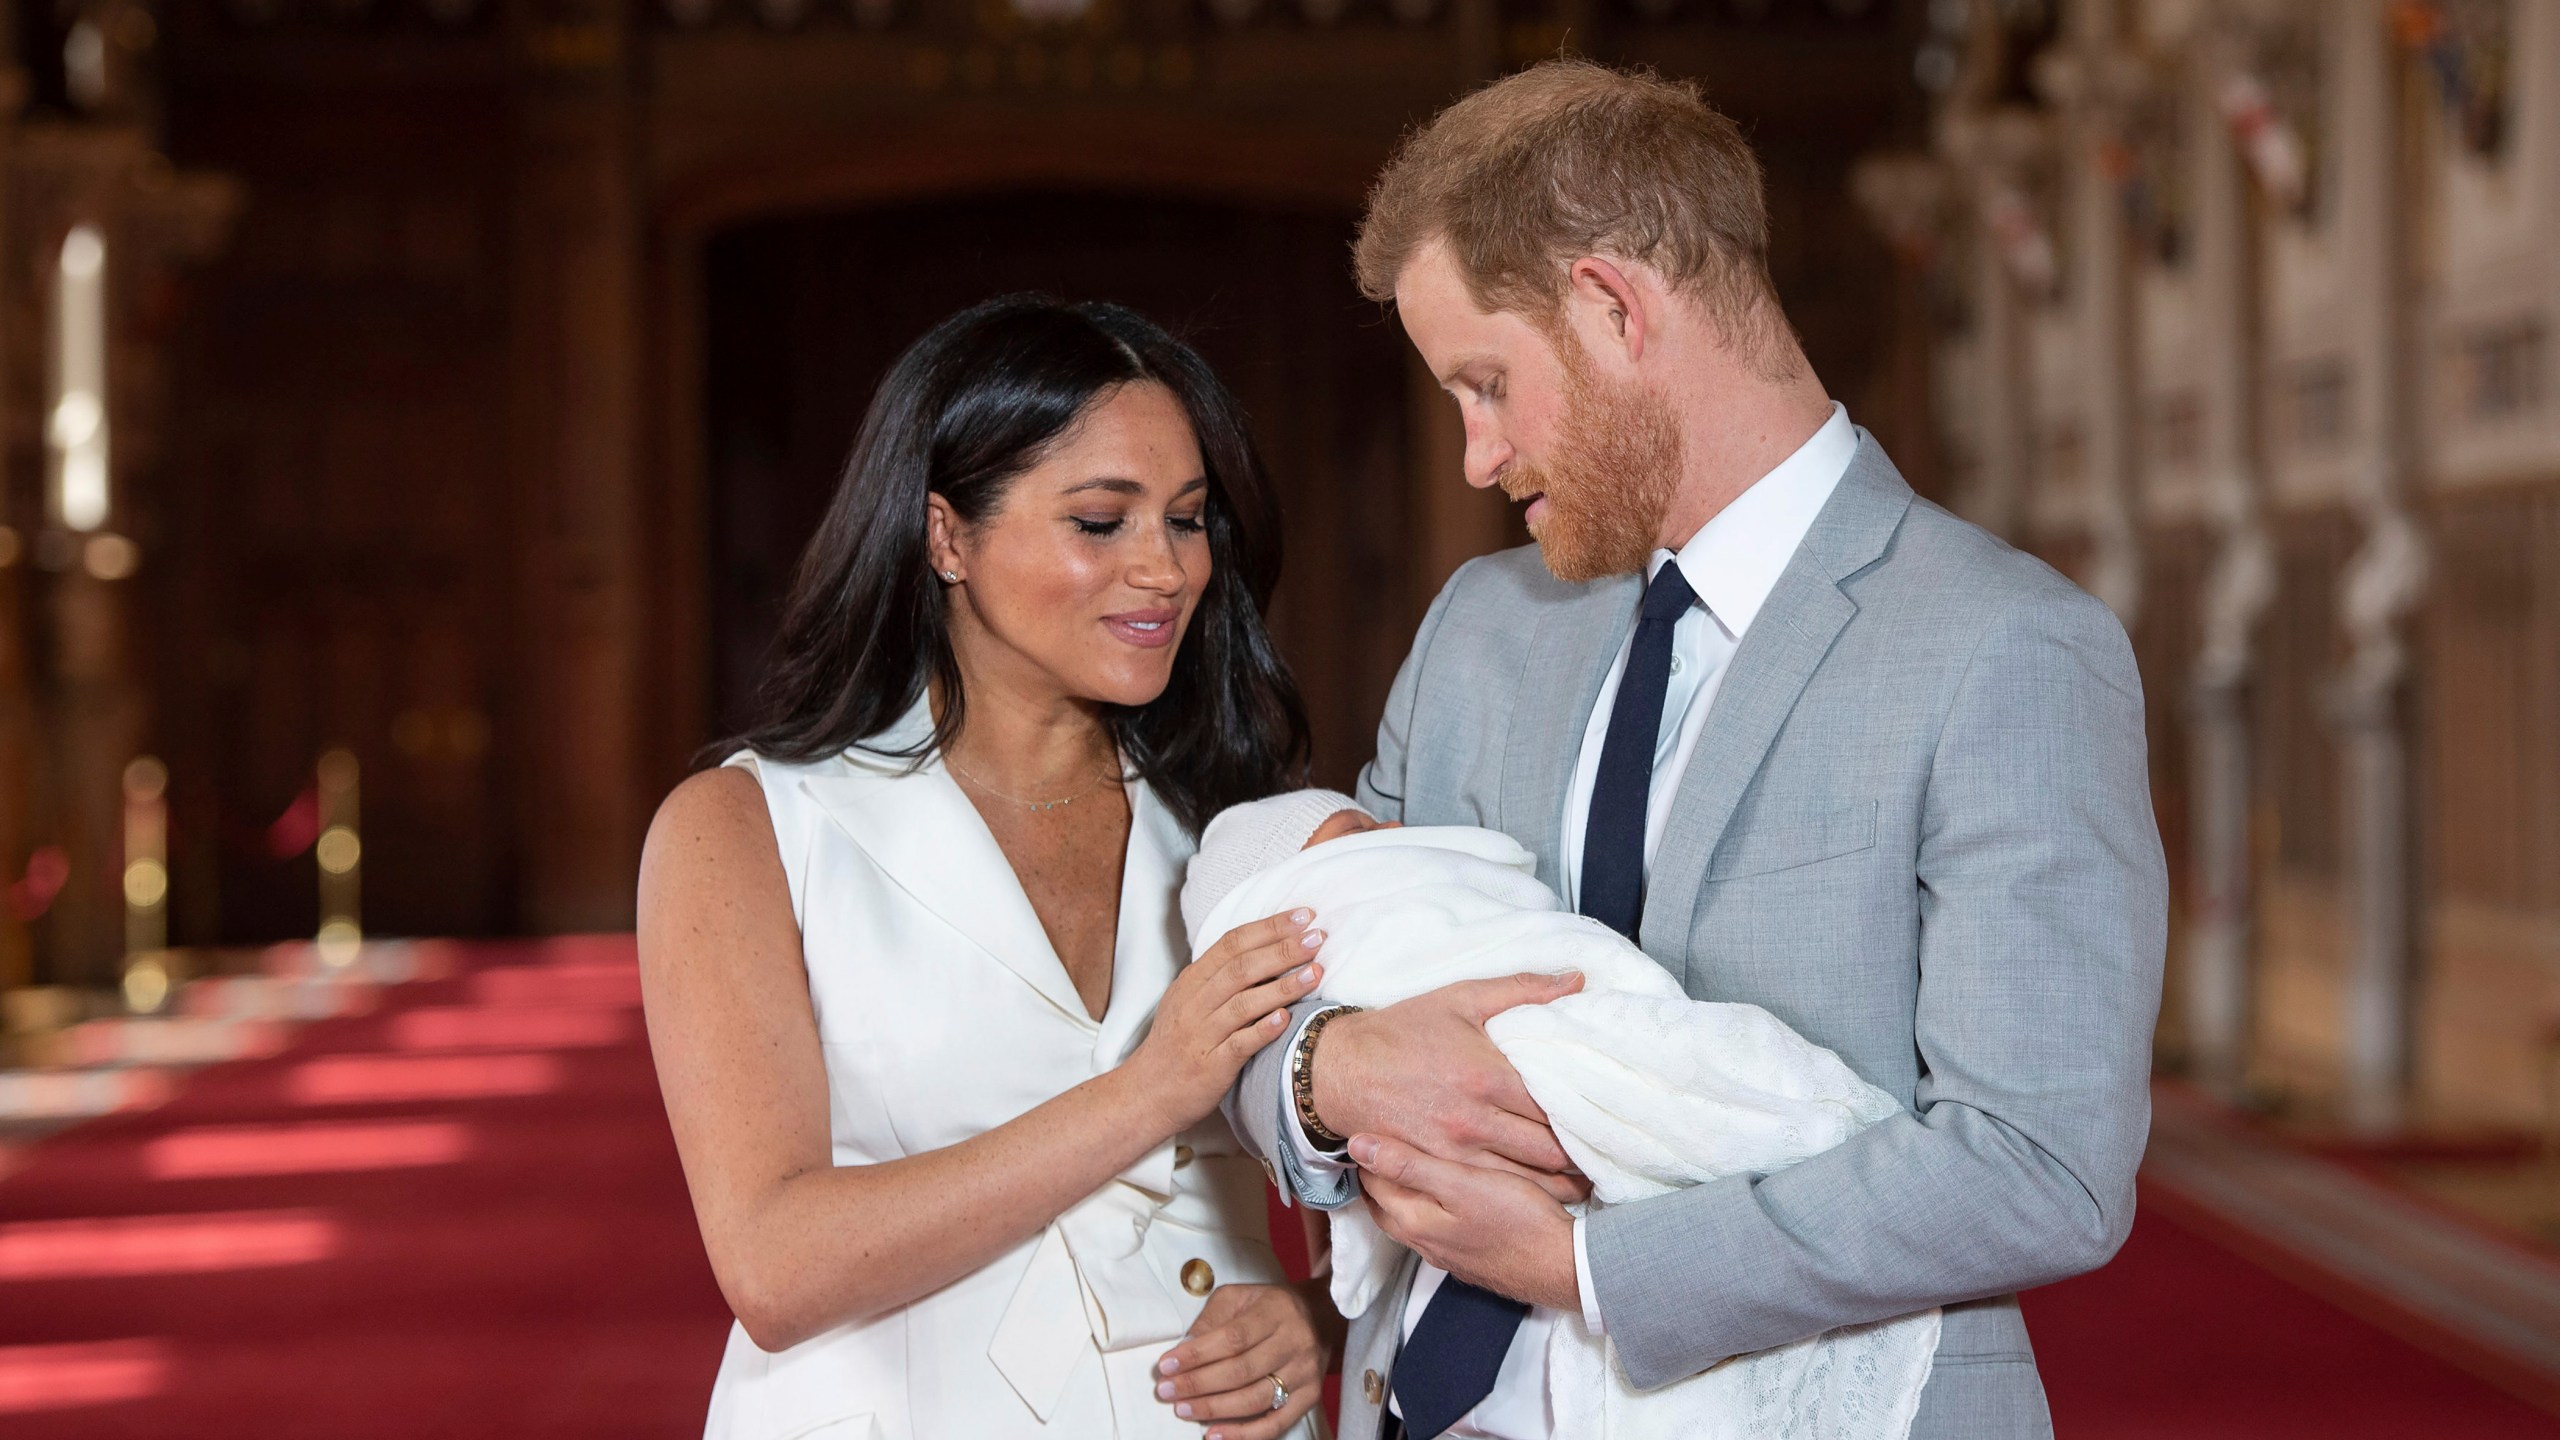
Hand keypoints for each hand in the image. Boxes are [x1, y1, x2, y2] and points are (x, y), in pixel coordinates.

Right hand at [1126, 910, 1325, 1133]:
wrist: (1148, 1092)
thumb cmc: (1178, 1044)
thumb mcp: (1190, 1001)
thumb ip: (1221, 976)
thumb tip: (1269, 949)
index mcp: (1192, 981)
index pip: (1232, 943)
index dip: (1269, 927)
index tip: (1304, 916)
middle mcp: (1195, 1003)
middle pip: (1241, 967)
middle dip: (1283, 949)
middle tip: (1317, 937)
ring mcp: (1202, 1034)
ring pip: (1244, 1003)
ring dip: (1283, 986)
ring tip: (1316, 972)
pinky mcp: (1210, 1065)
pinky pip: (1239, 1044)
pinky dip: (1263, 1029)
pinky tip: (1286, 1018)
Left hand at [1153, 1282, 1330, 1439]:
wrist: (1323, 1316)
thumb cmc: (1271, 1306)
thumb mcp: (1241, 1297)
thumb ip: (1212, 1318)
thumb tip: (1184, 1349)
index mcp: (1276, 1312)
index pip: (1233, 1338)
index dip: (1197, 1354)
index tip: (1166, 1365)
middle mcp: (1294, 1342)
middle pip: (1241, 1371)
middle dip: (1198, 1384)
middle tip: (1167, 1391)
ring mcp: (1305, 1372)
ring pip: (1255, 1399)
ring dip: (1214, 1409)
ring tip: (1184, 1410)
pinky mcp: (1310, 1397)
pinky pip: (1276, 1424)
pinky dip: (1243, 1434)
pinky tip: (1215, 1435)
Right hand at [1313, 973, 1591, 1202]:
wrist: (1339, 1069)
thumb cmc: (1402, 1030)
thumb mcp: (1462, 998)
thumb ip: (1523, 989)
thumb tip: (1576, 979)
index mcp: (1489, 1076)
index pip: (1557, 1107)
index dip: (1588, 1118)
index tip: (1609, 1121)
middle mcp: (1476, 1119)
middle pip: (1548, 1151)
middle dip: (1581, 1158)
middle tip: (1605, 1158)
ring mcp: (1455, 1150)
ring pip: (1525, 1180)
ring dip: (1559, 1185)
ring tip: (1585, 1183)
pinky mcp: (1436, 1169)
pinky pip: (1490, 1190)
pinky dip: (1521, 1196)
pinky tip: (1541, 1198)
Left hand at [1353, 1134, 1580, 1311]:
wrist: (1563, 1267)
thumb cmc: (1516, 1218)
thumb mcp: (1460, 1182)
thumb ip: (1409, 1165)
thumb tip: (1357, 1145)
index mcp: (1414, 1221)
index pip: (1373, 1183)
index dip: (1367, 1154)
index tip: (1366, 1126)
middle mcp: (1424, 1243)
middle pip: (1385, 1206)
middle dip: (1376, 1177)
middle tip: (1378, 1144)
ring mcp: (1447, 1255)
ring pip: (1409, 1220)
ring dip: (1401, 1194)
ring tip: (1405, 1165)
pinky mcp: (1470, 1259)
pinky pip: (1434, 1230)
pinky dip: (1427, 1209)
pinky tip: (1444, 1198)